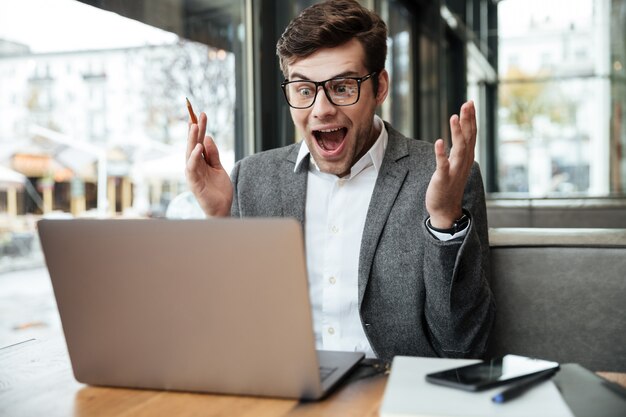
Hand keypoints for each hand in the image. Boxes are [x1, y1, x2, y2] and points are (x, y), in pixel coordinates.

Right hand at [185, 112, 232, 216]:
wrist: (221, 208)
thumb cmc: (218, 189)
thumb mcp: (218, 167)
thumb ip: (213, 154)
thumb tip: (207, 137)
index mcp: (200, 161)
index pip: (199, 141)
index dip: (200, 129)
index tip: (202, 114)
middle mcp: (194, 165)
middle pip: (194, 144)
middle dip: (195, 130)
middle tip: (198, 116)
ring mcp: (193, 173)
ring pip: (190, 153)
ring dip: (192, 140)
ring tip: (194, 126)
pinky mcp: (193, 182)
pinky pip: (192, 167)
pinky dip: (194, 157)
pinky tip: (198, 147)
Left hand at [425, 101, 476, 227]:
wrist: (446, 209)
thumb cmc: (450, 184)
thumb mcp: (458, 163)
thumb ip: (460, 148)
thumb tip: (462, 131)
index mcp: (466, 157)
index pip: (471, 134)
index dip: (471, 119)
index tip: (470, 102)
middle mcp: (463, 162)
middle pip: (468, 138)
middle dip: (467, 120)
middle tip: (467, 103)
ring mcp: (454, 170)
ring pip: (458, 149)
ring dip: (457, 132)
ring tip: (453, 117)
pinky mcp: (443, 179)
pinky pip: (443, 165)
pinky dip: (441, 154)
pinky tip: (439, 142)